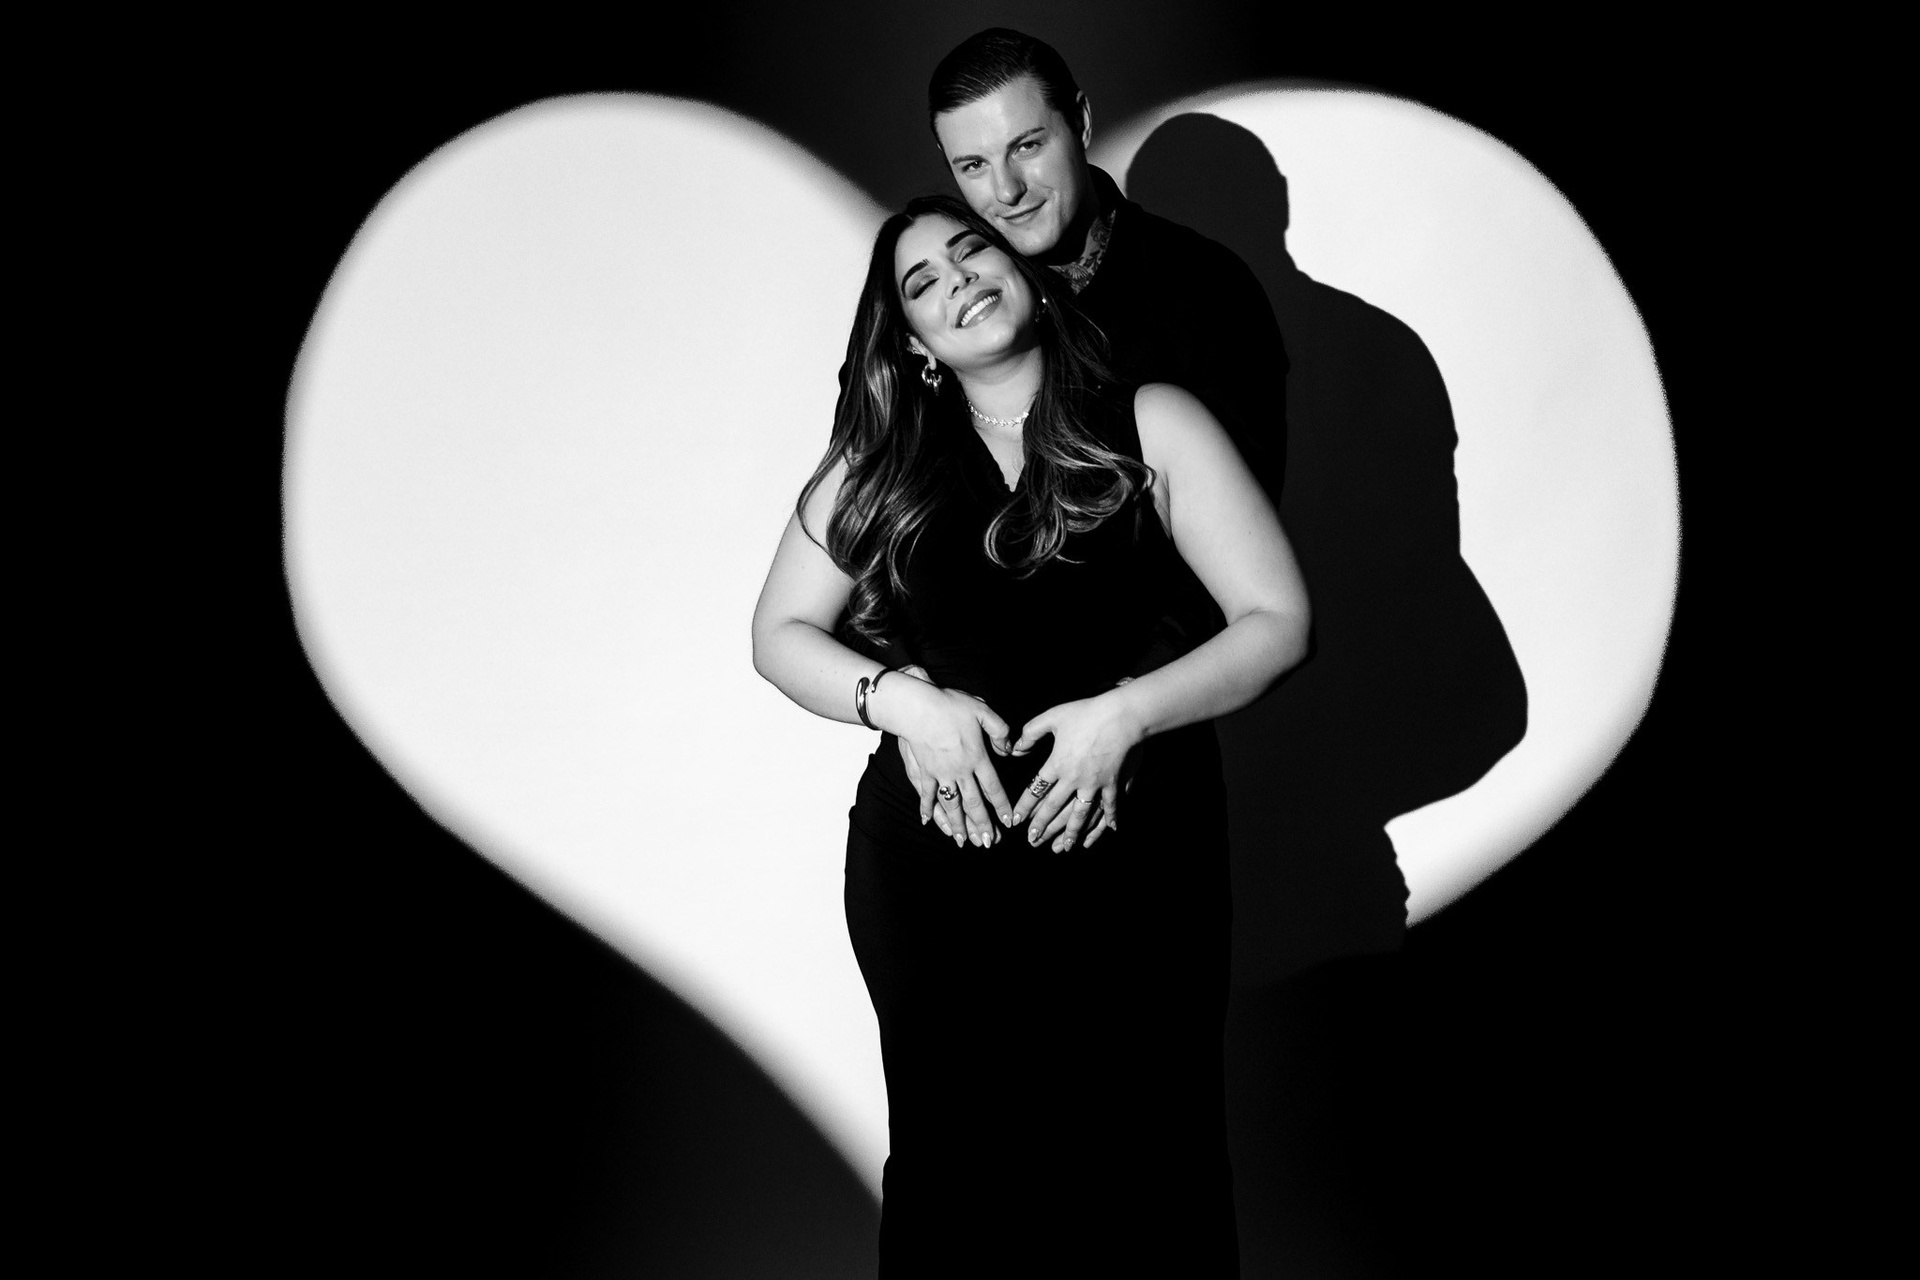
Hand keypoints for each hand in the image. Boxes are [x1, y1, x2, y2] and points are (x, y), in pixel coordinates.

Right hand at [880, 672, 1015, 847]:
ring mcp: (940, 774)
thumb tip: (1008, 749)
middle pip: (974, 803)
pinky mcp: (923, 771)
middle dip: (982, 825)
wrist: (916, 707)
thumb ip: (1000, 730)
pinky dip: (927, 809)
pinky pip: (926, 795)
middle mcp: (960, 770)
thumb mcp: (982, 711)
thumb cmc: (949, 705)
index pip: (993, 787)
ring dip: (958, 825)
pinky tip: (928, 821)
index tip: (1007, 822)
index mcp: (977, 757)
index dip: (1001, 806)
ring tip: (963, 841)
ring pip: (951, 805)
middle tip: (989, 842)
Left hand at [1008, 692, 1144, 851]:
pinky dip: (1108, 820)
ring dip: (1070, 833)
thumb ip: (1030, 733)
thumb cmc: (1085, 713)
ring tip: (1062, 848)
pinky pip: (1109, 807)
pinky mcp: (1113, 784)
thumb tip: (1015, 749)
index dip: (1024, 807)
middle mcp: (1073, 779)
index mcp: (1057, 764)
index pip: (1035, 790)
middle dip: (1042, 827)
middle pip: (1054, 808)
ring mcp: (1095, 785)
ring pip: (1080, 815)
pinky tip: (1108, 831)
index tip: (1015, 820)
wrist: (1121, 716)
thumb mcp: (1052, 717)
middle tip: (1032, 841)